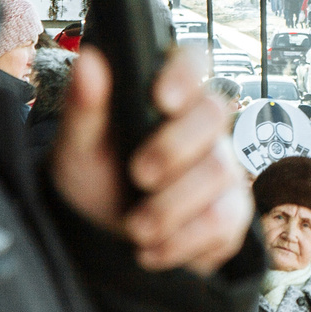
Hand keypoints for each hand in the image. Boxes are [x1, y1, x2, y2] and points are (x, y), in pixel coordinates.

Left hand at [51, 46, 251, 274]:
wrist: (102, 239)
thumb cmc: (93, 180)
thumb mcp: (77, 148)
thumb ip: (84, 108)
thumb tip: (89, 61)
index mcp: (164, 96)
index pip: (192, 60)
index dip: (185, 74)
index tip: (162, 99)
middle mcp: (201, 126)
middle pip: (215, 113)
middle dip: (174, 149)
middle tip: (138, 175)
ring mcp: (222, 166)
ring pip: (220, 170)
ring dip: (171, 206)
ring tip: (135, 228)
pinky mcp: (232, 211)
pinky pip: (226, 220)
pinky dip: (182, 241)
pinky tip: (152, 250)